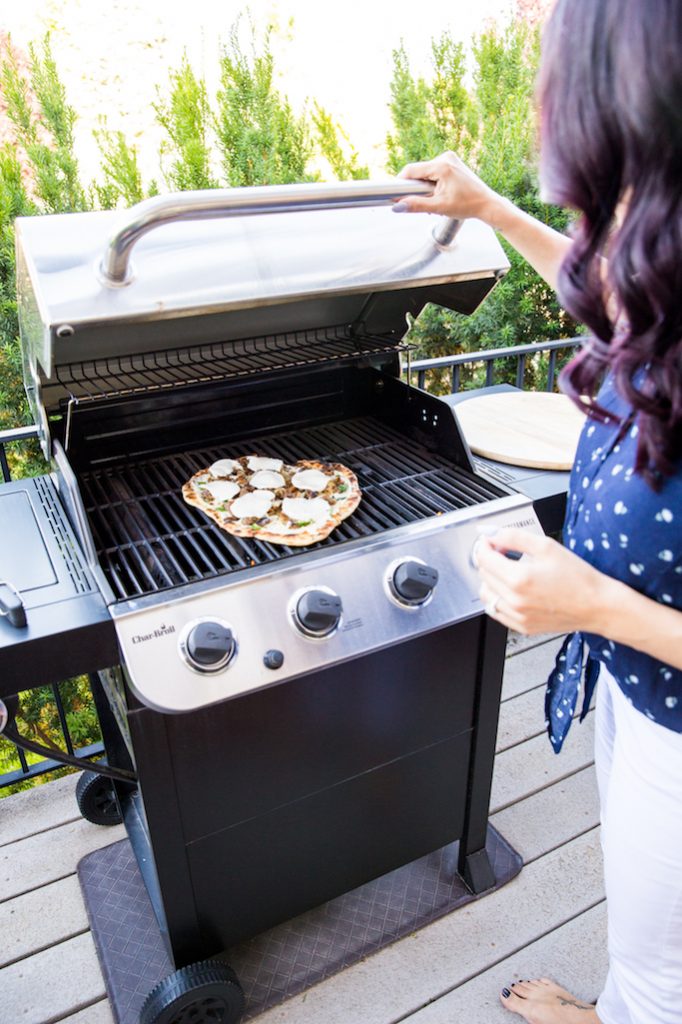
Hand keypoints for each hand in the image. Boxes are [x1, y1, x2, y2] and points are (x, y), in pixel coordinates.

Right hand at [395, 151, 503, 224]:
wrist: (486, 203)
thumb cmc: (467, 205)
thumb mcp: (439, 208)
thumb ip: (417, 206)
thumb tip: (398, 206)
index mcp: (442, 165)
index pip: (411, 170)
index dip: (400, 183)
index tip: (394, 194)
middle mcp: (446, 157)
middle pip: (418, 171)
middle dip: (416, 188)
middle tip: (424, 202)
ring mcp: (450, 158)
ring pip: (426, 172)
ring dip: (425, 186)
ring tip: (437, 199)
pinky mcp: (452, 162)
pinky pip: (434, 171)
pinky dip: (432, 183)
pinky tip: (441, 193)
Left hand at [475, 527, 606, 634]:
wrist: (597, 605)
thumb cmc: (579, 577)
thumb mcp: (547, 547)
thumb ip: (514, 537)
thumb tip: (493, 533)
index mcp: (519, 579)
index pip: (484, 558)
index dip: (484, 545)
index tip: (490, 541)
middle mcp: (514, 600)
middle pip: (483, 574)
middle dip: (489, 559)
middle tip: (503, 552)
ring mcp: (517, 616)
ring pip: (486, 594)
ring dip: (491, 580)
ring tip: (508, 571)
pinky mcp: (522, 626)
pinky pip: (496, 611)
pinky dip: (498, 598)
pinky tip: (511, 590)